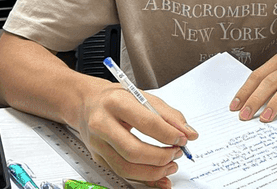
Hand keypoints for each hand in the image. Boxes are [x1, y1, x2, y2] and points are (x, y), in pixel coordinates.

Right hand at [76, 85, 196, 187]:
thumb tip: (189, 133)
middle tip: (177, 153)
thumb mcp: (144, 96)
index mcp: (116, 103)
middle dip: (161, 157)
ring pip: (127, 168)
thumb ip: (169, 115)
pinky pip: (122, 174)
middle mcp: (102, 124)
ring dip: (154, 171)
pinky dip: (144, 179)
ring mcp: (98, 144)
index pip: (146, 122)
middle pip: (134, 151)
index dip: (168, 134)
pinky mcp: (98, 158)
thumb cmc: (116, 98)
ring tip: (171, 164)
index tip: (183, 139)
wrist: (87, 103)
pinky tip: (160, 177)